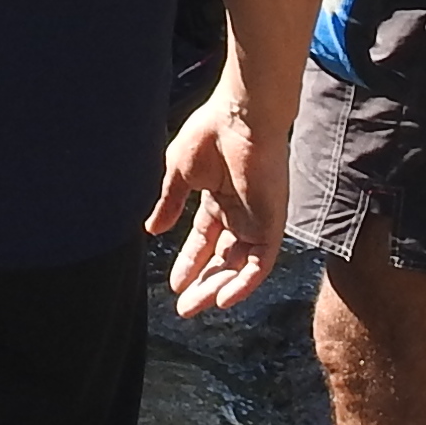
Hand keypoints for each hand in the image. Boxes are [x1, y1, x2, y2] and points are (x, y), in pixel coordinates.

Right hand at [147, 87, 287, 314]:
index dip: (190, 262)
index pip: (205, 240)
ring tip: (196, 306)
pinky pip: (263, 261)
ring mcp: (258, 219)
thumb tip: (152, 230)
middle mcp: (241, 213)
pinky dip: (245, 282)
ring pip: (240, 266)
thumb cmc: (211, 134)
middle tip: (184, 308)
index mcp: (220, 200)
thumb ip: (169, 203)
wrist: (240, 117)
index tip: (173, 285)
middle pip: (222, 259)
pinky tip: (225, 299)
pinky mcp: (273, 222)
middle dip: (202, 283)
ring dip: (219, 288)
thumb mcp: (179, 173)